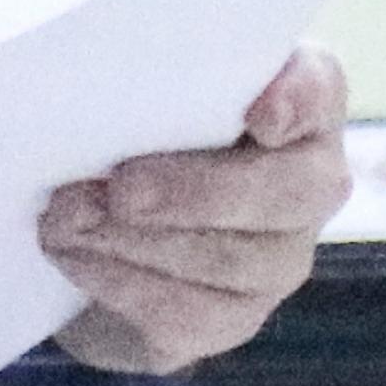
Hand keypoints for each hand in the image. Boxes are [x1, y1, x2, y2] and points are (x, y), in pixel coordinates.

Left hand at [41, 47, 350, 376]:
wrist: (106, 228)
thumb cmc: (136, 131)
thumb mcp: (144, 86)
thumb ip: (151, 70)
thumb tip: (99, 65)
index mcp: (299, 102)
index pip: (320, 90)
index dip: (297, 101)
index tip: (259, 116)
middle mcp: (311, 182)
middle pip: (290, 193)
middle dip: (197, 192)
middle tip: (120, 188)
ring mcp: (280, 260)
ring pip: (231, 261)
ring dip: (135, 240)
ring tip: (66, 216)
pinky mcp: (234, 320)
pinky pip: (189, 314)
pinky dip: (120, 281)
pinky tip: (74, 255)